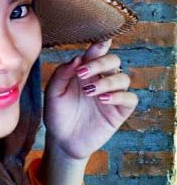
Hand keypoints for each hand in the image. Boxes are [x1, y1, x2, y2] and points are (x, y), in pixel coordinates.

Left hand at [43, 39, 138, 159]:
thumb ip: (62, 74)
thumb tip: (77, 58)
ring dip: (107, 81)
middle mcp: (101, 79)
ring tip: (89, 91)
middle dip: (101, 63)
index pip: (97, 53)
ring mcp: (112, 94)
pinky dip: (119, 96)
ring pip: (123, 78)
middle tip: (82, 73)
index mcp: (85, 71)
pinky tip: (103, 100)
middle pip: (113, 61)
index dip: (100, 46)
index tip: (99, 44)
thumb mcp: (53, 93)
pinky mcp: (119, 111)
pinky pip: (130, 98)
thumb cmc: (57, 113)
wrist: (61, 140)